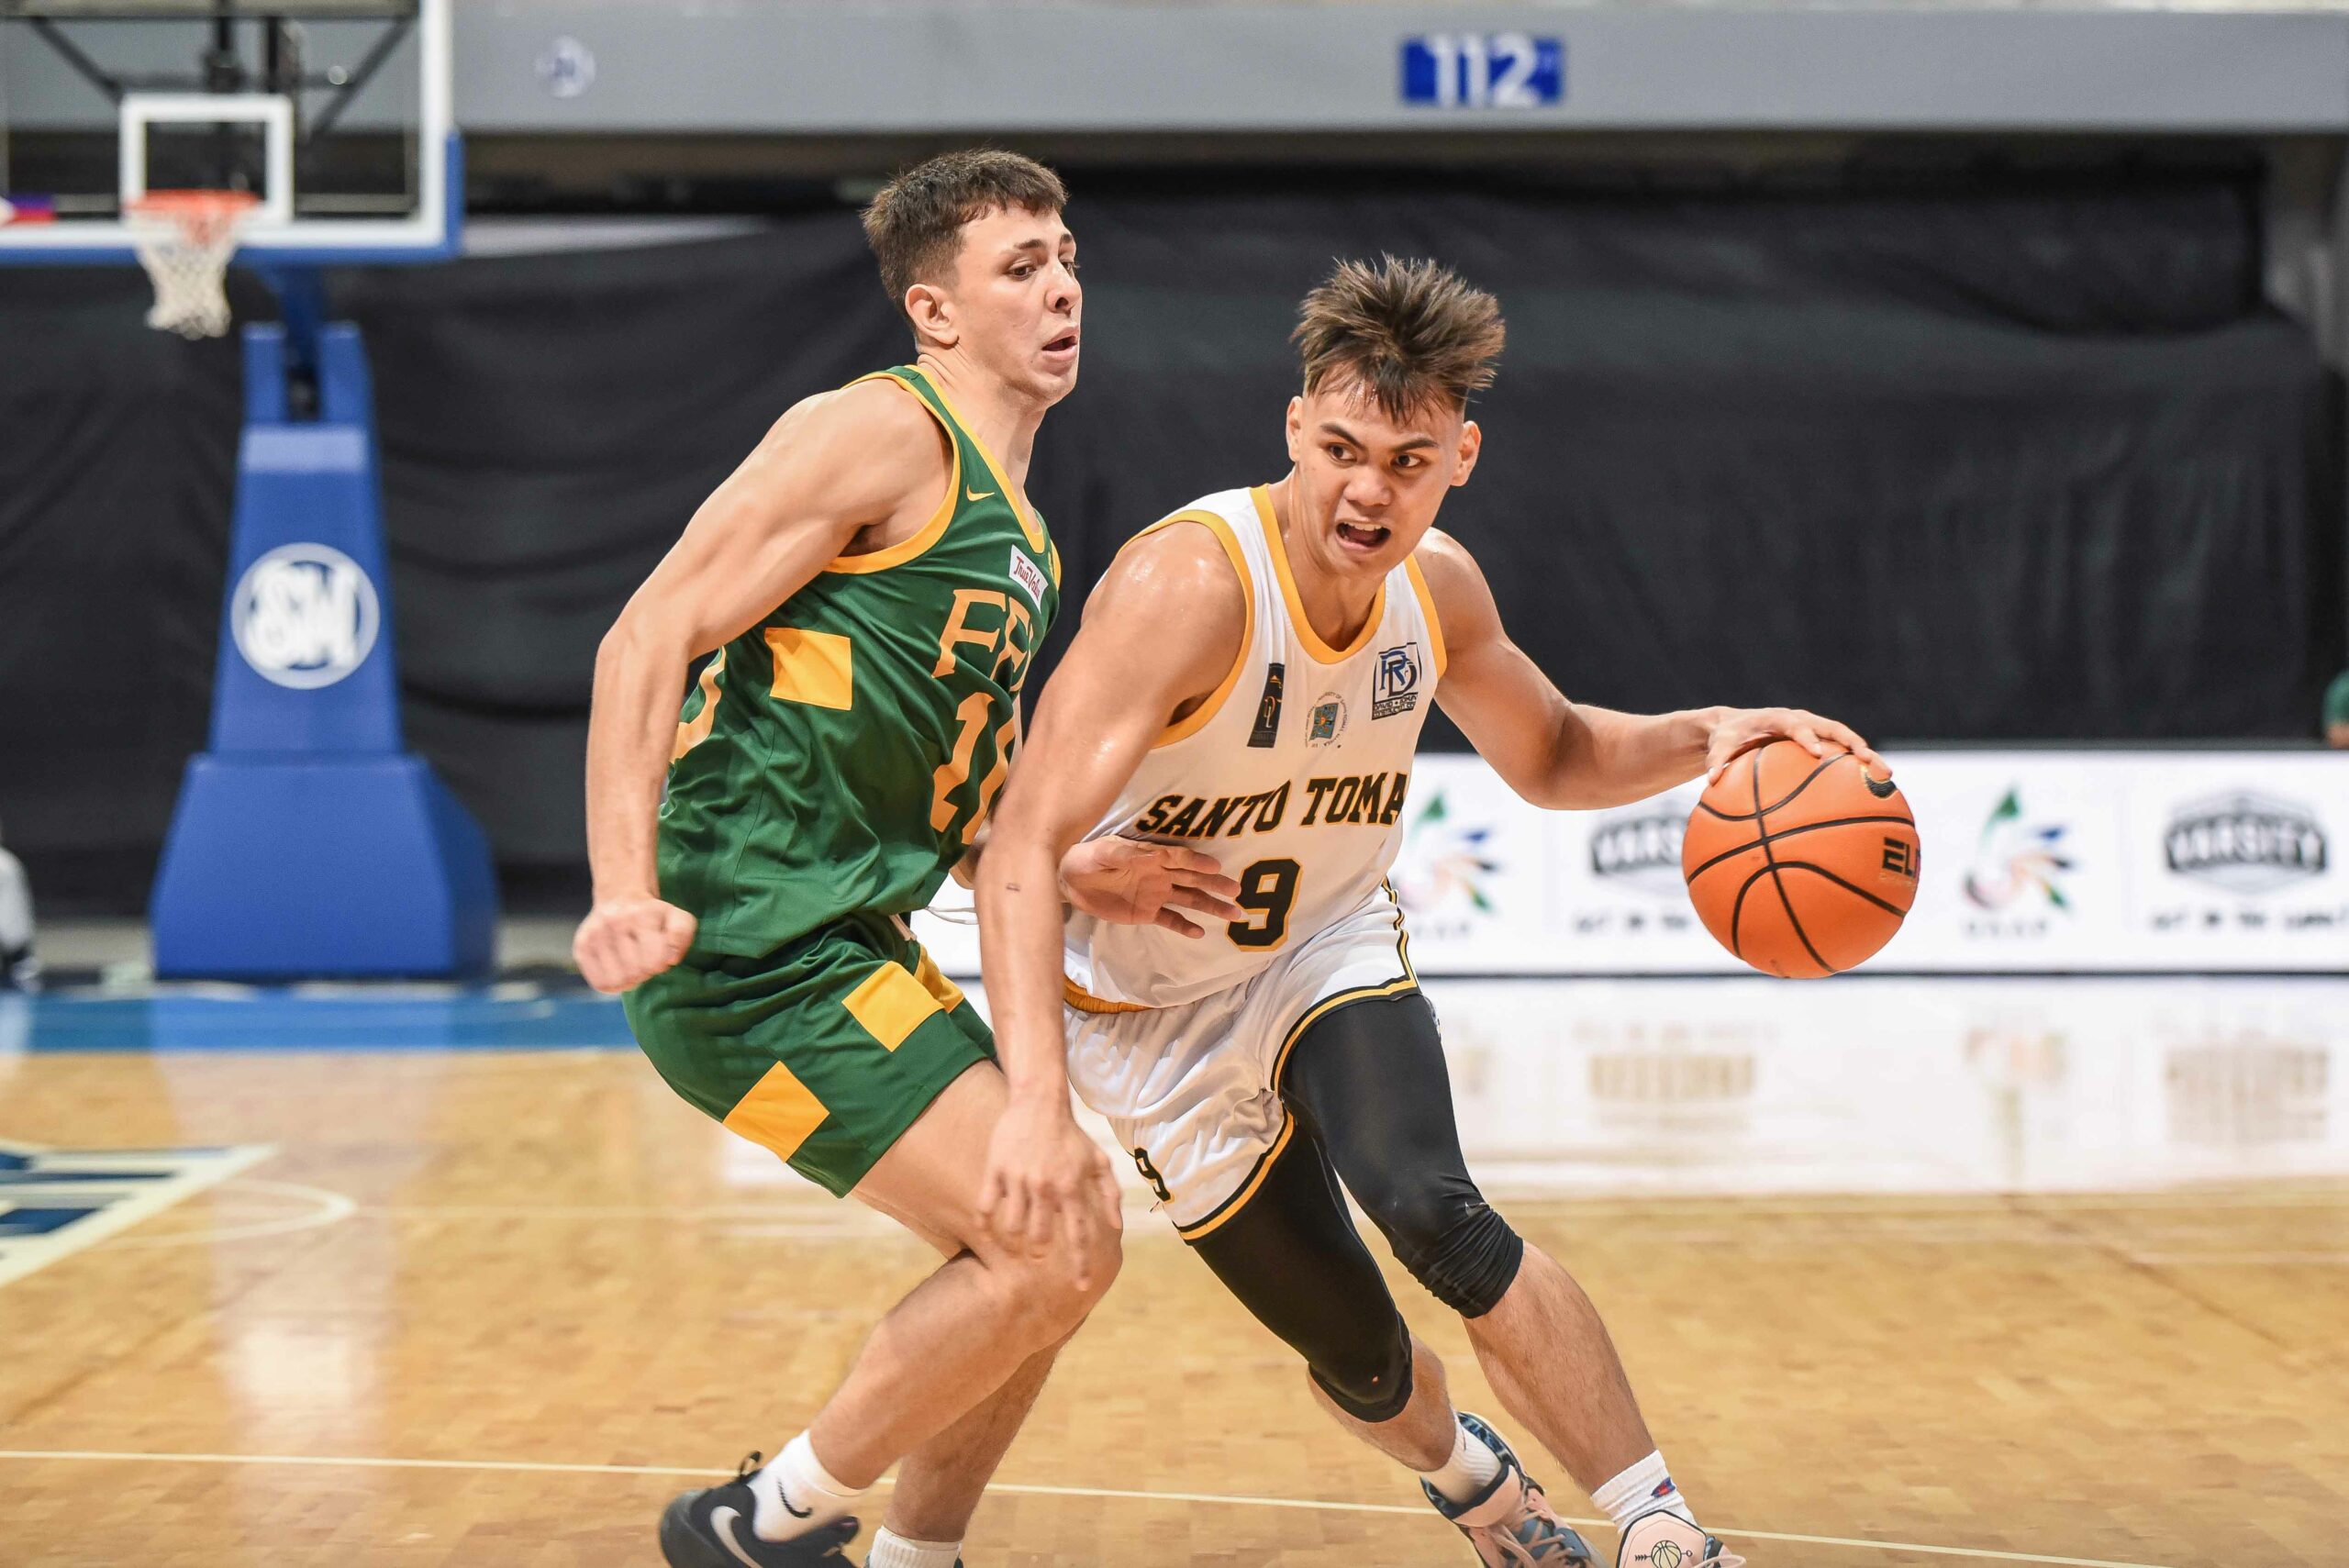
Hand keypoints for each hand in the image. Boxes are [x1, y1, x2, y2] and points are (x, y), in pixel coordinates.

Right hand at [573, 896, 696, 992]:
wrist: (619, 898)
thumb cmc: (654, 916)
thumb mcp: (677, 917)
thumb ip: (682, 935)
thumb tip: (670, 959)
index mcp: (642, 915)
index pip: (654, 961)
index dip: (660, 964)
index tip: (659, 954)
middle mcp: (614, 922)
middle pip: (636, 973)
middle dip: (645, 971)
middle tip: (644, 958)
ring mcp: (594, 935)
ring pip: (617, 981)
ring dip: (629, 979)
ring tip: (632, 964)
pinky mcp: (581, 946)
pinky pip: (600, 983)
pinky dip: (613, 984)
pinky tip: (618, 969)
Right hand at [979, 1094, 1123, 1285]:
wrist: (1040, 1102)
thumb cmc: (1071, 1135)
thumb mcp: (1098, 1160)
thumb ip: (1110, 1193)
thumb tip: (1116, 1225)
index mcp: (1072, 1187)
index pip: (1078, 1234)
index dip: (1080, 1264)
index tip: (1081, 1287)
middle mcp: (1046, 1187)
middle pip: (1039, 1237)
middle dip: (1038, 1252)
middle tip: (1037, 1253)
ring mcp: (1019, 1178)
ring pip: (1012, 1226)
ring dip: (1013, 1238)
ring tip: (1015, 1238)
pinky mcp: (997, 1169)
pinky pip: (986, 1205)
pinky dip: (985, 1221)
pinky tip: (987, 1227)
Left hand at [1059, 836, 1244, 938]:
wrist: (1068, 879)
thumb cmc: (1086, 857)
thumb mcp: (1104, 852)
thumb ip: (1128, 854)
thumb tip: (1156, 856)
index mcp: (1151, 856)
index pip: (1179, 858)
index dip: (1197, 863)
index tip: (1216, 868)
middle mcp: (1159, 874)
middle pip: (1193, 880)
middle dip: (1215, 885)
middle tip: (1237, 891)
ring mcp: (1155, 894)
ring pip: (1189, 900)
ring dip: (1210, 906)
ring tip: (1233, 914)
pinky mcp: (1147, 913)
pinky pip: (1170, 920)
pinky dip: (1185, 926)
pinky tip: (1200, 933)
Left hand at [1704, 707, 1888, 786]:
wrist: (1734, 725)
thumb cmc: (1727, 737)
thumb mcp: (1718, 747)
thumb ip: (1716, 762)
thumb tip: (1711, 782)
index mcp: (1779, 718)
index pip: (1796, 725)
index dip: (1807, 737)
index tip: (1816, 753)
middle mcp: (1802, 720)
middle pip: (1834, 728)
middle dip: (1852, 743)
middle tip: (1869, 761)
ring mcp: (1815, 729)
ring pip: (1846, 740)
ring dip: (1866, 756)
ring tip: (1886, 777)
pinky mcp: (1821, 740)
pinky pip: (1842, 753)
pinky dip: (1858, 767)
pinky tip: (1875, 789)